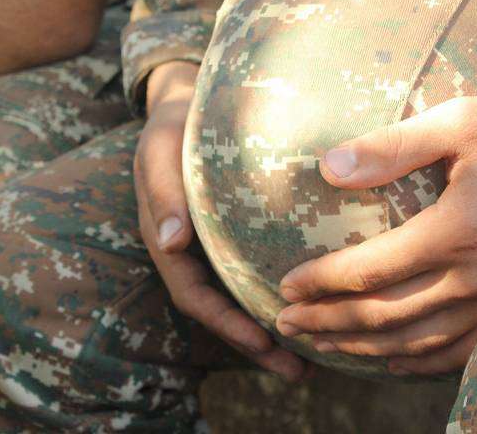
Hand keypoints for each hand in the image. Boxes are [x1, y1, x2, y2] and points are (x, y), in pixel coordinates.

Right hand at [134, 61, 304, 380]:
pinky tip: (318, 301)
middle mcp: (196, 253)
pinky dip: (282, 292)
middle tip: (298, 371)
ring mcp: (218, 247)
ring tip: (316, 356)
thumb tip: (170, 242)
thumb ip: (163, 194)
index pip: (195, 296)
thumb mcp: (159, 153)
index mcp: (170, 242)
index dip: (225, 323)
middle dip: (256, 343)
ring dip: (274, 327)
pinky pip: (258, 270)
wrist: (188, 105)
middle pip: (224, 310)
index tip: (261, 342)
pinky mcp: (240, 234)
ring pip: (244, 297)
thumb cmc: (172, 129)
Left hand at [275, 94, 476, 374]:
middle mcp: (471, 276)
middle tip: (287, 324)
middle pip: (384, 316)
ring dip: (363, 346)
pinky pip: (461, 347)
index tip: (286, 286)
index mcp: (453, 233)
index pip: (368, 273)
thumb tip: (328, 167)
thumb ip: (392, 146)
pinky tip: (394, 361)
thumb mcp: (463, 121)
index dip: (322, 283)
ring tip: (324, 345)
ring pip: (416, 340)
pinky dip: (420, 360)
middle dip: (329, 323)